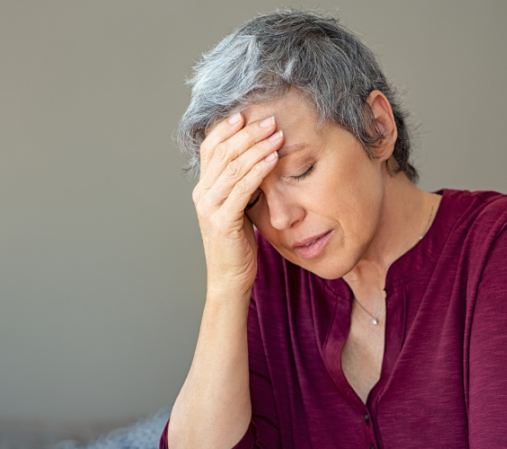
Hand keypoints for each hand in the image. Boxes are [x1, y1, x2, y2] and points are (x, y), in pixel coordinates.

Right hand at [192, 113, 283, 297]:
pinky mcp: (222, 221)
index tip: (246, 113)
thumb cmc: (239, 243)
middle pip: (223, 153)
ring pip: (232, 167)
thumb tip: (259, 159)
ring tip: (277, 134)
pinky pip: (242, 189)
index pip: (210, 149)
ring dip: (257, 148)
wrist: (230, 278)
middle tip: (271, 120)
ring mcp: (210, 207)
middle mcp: (202, 193)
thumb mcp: (239, 207)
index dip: (227, 129)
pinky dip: (258, 171)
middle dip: (248, 133)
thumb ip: (242, 185)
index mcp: (204, 188)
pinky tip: (273, 159)